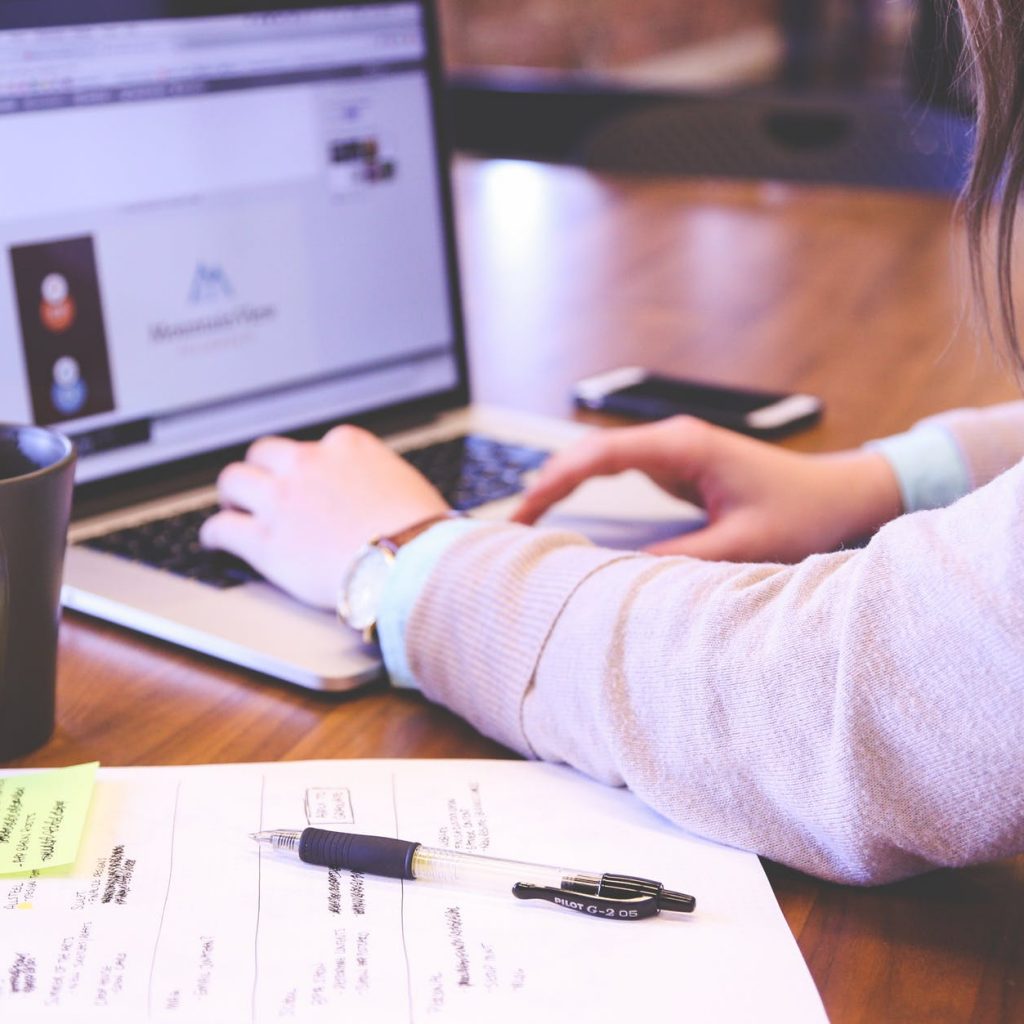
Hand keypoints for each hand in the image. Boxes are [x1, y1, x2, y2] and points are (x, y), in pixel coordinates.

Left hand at [200, 425, 448, 608]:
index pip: (315, 445)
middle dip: (262, 470)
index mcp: (347, 446)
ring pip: (235, 481)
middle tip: (262, 488)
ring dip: (233, 494)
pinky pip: (222, 528)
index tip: (308, 480)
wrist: (411, 563)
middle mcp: (309, 464)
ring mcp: (283, 500)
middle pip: (265, 453)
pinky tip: (215, 541)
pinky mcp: (265, 541)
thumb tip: (382, 495)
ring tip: (233, 508)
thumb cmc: (422, 532)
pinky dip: (215, 534)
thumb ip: (380, 480)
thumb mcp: (406, 485)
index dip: (308, 466)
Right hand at [513, 416, 902, 561]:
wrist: (839, 495)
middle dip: (546, 485)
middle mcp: (672, 441)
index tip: (522, 514)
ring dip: (562, 487)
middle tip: (511, 528)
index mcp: (683, 447)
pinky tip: (565, 514)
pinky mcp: (677, 466)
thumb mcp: (742, 544)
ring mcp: (673, 451)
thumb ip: (680, 559)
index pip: (599, 456)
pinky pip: (617, 473)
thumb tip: (617, 576)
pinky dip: (585, 491)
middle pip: (588, 454)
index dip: (554, 483)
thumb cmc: (802, 512)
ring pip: (598, 462)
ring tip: (527, 524)